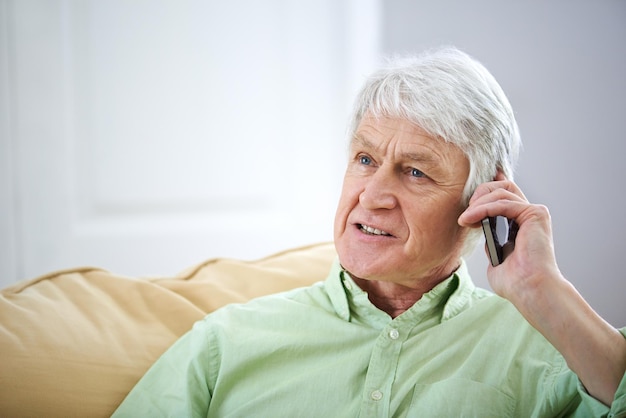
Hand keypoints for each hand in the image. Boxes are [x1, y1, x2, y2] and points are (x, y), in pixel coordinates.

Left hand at [459, 173, 625, 404]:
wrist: (529, 291)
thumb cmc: (515, 282)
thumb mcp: (495, 258)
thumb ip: (491, 243)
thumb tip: (482, 233)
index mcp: (521, 223)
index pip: (504, 194)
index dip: (488, 186)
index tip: (468, 190)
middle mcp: (529, 215)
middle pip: (503, 186)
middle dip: (480, 193)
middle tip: (466, 212)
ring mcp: (533, 213)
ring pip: (501, 191)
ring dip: (478, 203)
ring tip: (465, 219)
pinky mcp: (535, 214)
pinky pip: (503, 203)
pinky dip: (484, 208)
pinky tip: (471, 218)